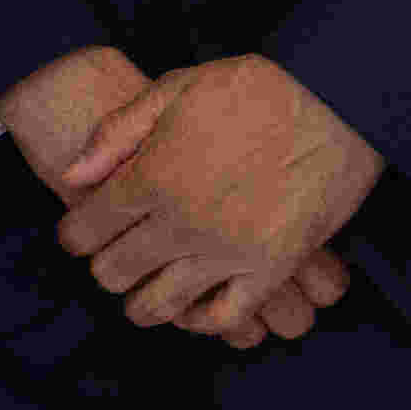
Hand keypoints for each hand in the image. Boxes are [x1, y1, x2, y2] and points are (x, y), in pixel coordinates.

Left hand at [48, 53, 382, 343]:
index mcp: (150, 179)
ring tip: (144, 292)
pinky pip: (224, 318)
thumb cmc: (258, 88)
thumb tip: (72, 176)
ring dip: (143, 303)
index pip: (86, 231)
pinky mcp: (271, 269)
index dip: (75, 236)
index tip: (80, 235)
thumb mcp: (176, 89)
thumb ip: (117, 133)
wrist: (338, 99)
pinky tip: (194, 306)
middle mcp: (181, 224)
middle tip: (115, 258)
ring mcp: (226, 252)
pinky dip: (201, 321)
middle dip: (106, 268)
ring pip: (159, 305)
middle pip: (115, 272)